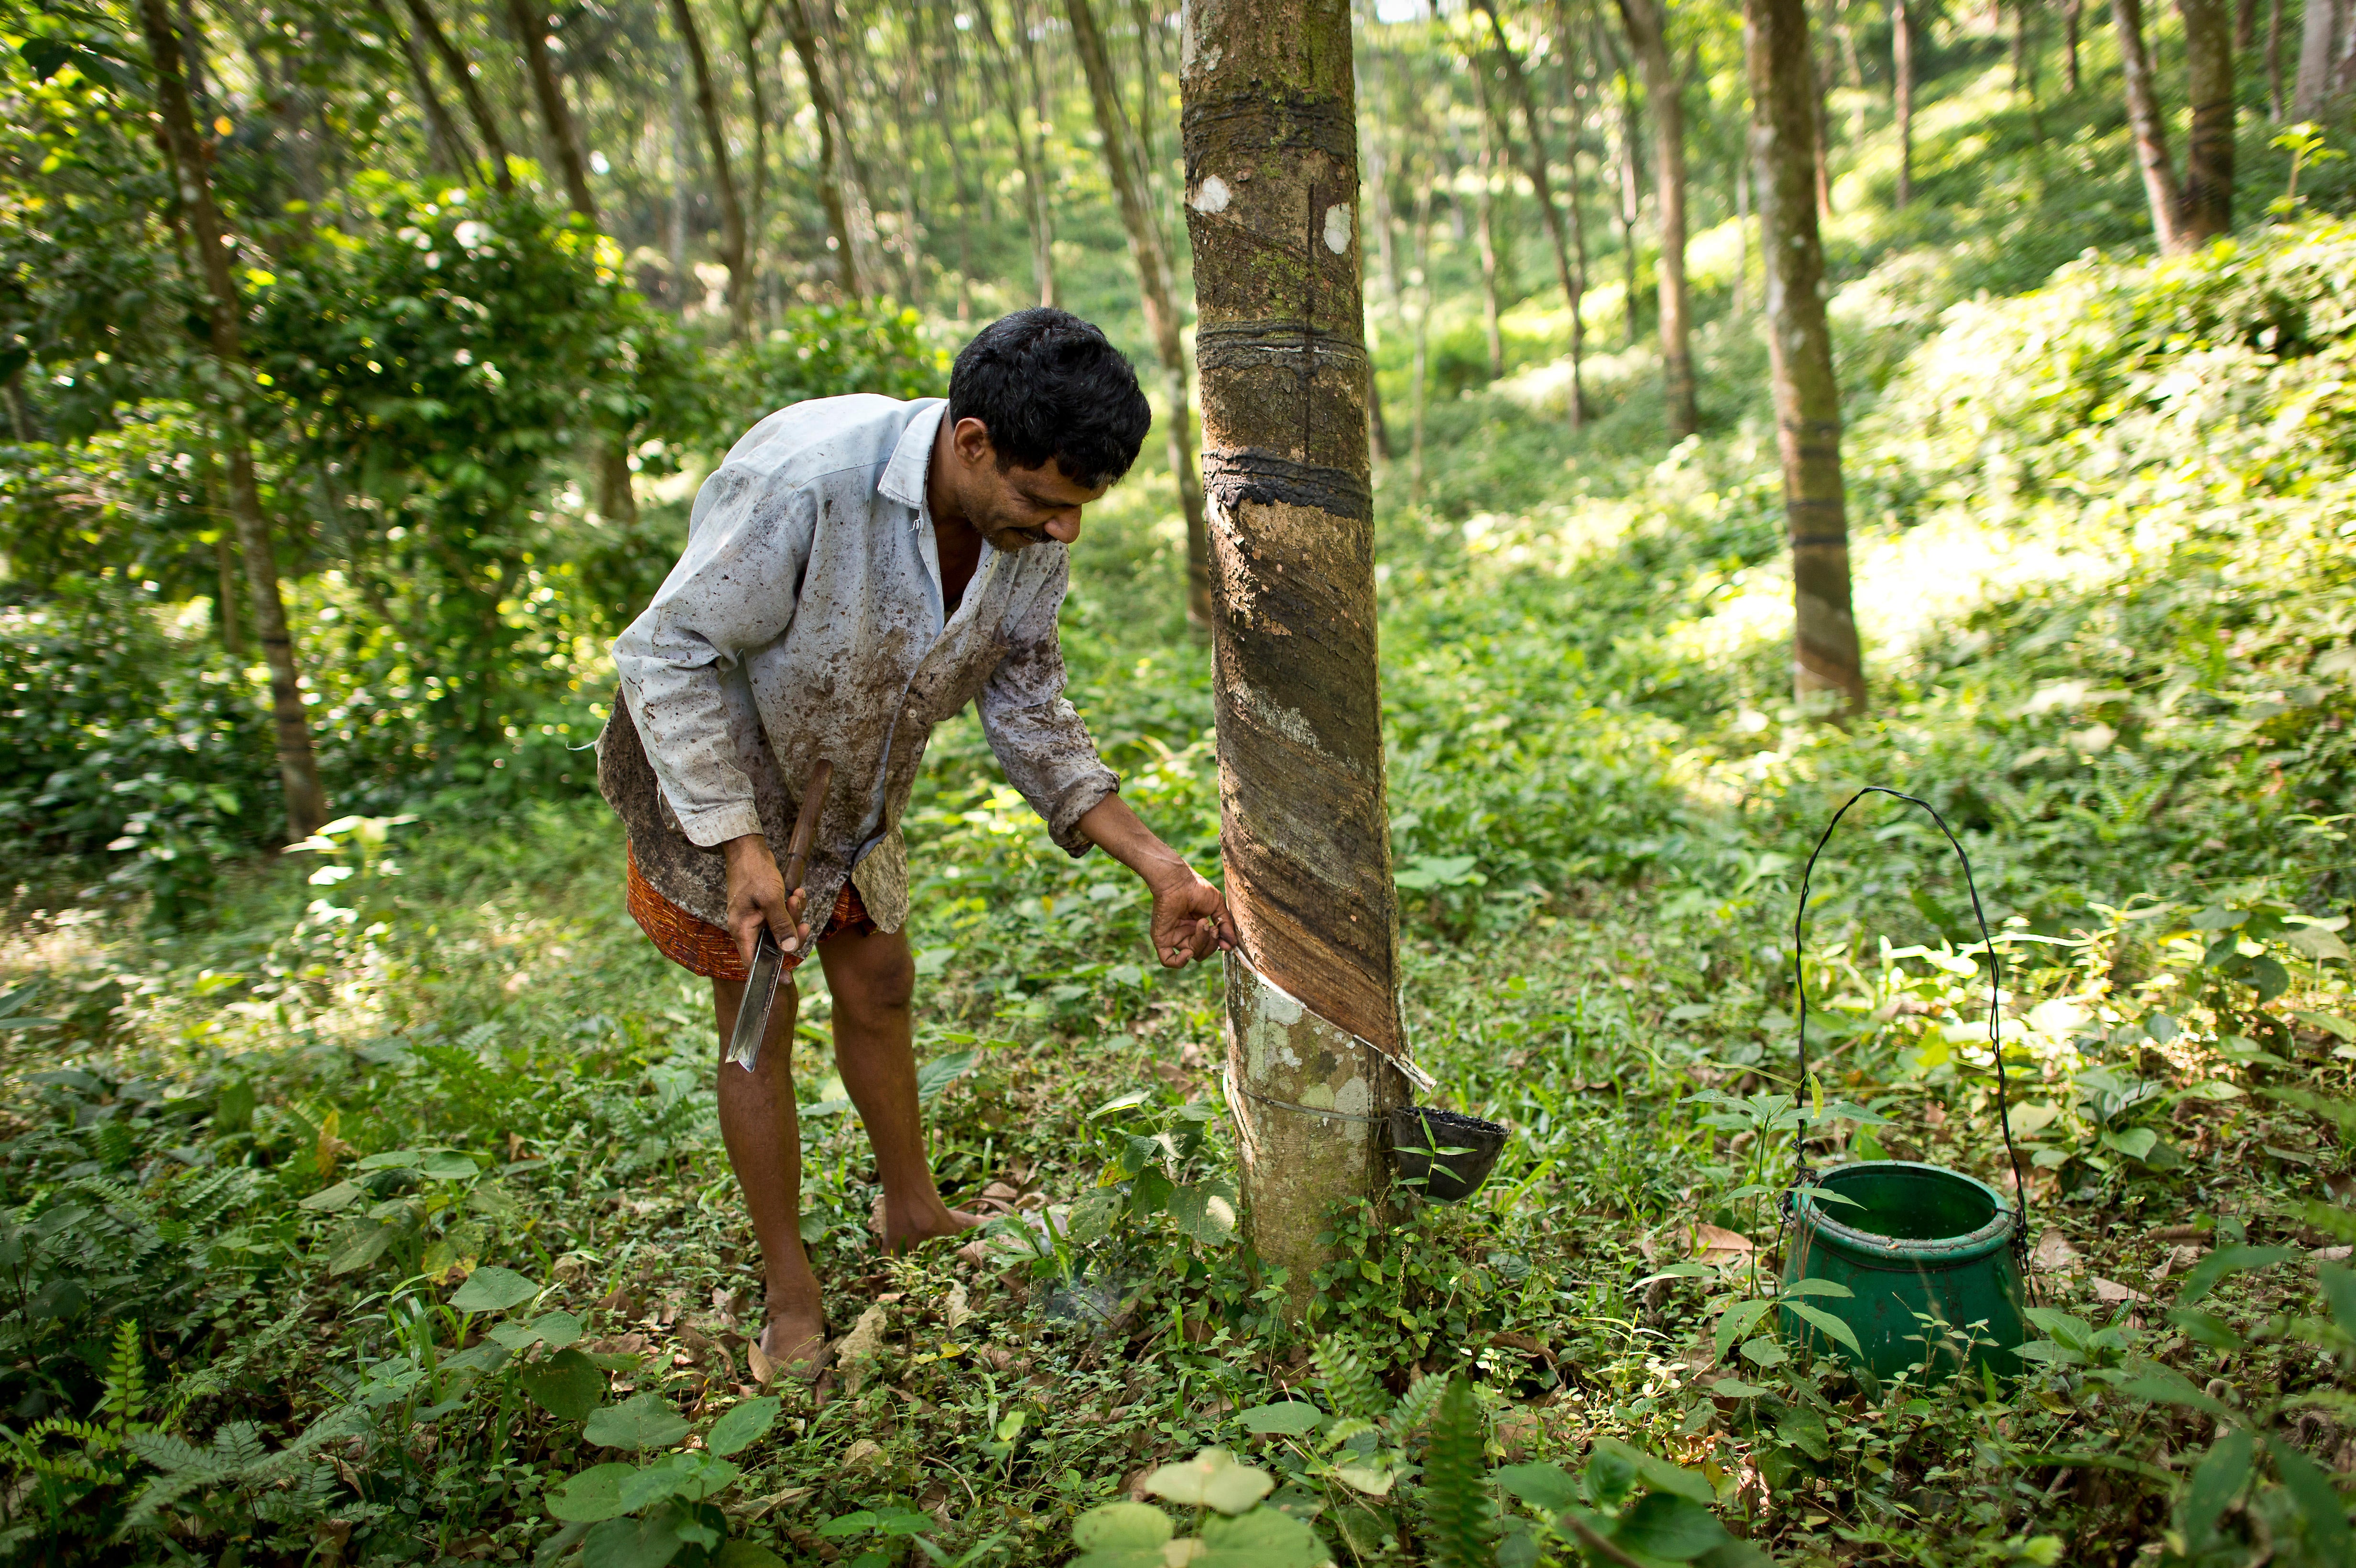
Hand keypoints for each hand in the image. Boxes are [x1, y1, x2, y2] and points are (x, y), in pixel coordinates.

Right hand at [723, 834, 810, 968]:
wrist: (749, 848)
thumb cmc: (755, 872)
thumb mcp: (771, 899)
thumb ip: (780, 925)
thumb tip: (789, 950)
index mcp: (741, 929)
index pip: (753, 961)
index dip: (770, 971)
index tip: (788, 979)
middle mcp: (747, 927)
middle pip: (773, 945)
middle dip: (791, 933)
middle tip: (802, 922)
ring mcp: (756, 918)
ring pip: (781, 929)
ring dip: (794, 916)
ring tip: (797, 897)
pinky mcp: (764, 909)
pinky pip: (782, 916)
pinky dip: (791, 908)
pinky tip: (797, 893)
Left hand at [1145, 863, 1237, 968]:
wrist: (1178, 881)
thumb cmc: (1197, 888)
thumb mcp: (1217, 906)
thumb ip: (1225, 925)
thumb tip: (1232, 945)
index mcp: (1196, 927)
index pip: (1208, 946)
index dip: (1217, 946)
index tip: (1228, 944)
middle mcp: (1184, 933)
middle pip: (1201, 952)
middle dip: (1211, 943)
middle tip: (1213, 927)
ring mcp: (1173, 937)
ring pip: (1191, 954)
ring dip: (1201, 942)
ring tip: (1203, 923)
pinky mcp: (1162, 939)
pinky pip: (1168, 960)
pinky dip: (1180, 962)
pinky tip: (1188, 952)